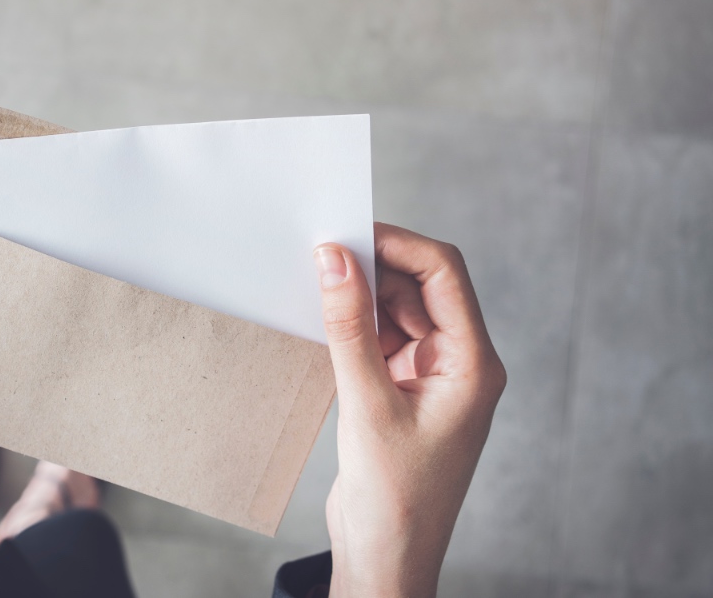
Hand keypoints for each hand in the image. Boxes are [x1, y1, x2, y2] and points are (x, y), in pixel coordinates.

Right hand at [315, 224, 504, 597]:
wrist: (389, 557)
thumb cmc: (395, 498)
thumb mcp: (367, 405)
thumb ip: (349, 328)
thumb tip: (335, 261)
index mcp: (473, 364)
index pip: (444, 274)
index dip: (397, 245)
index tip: (348, 232)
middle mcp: (460, 363)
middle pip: (421, 287)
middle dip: (375, 267)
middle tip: (322, 255)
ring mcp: (433, 377)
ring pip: (400, 310)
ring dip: (363, 296)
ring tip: (317, 286)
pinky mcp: (405, 391)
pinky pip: (382, 339)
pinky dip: (355, 325)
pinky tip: (324, 321)